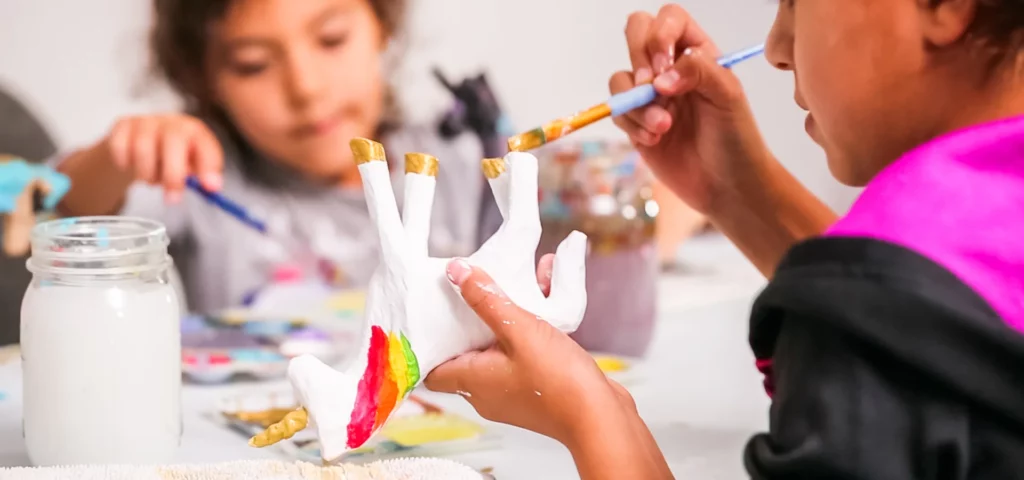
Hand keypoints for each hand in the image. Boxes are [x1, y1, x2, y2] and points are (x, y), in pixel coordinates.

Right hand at [102, 114, 223, 202]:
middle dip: (173, 175)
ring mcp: (147, 121)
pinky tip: (131, 166)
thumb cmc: (173, 158)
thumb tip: (213, 187)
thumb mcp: (192, 168)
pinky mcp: (123, 124)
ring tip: (150, 178)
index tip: (209, 187)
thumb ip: (203, 178)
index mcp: (196, 132)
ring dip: (146, 173)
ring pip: (143, 148)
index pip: (206, 145)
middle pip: (174, 141)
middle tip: (172, 199)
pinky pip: (120, 147)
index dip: (209, 167)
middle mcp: (173, 122)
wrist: (140, 141)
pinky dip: (124, 164)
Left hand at [425, 257, 632, 445]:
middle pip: (464, 351)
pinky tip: (544, 294)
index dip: (428, 342)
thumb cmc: (557, 381)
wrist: (600, 416)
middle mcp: (486, 390)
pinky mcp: (536, 386)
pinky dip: (527, 325)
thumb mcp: (518, 329)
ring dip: (504, 315)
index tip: (432, 312)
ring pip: (497, 346)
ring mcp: (511, 390)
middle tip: (471, 288)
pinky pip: (522, 350)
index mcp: (472, 381)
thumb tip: (457, 271)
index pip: (430, 369)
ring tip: (515, 280)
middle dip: (469, 317)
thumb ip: (486, 298)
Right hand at [611, 4, 773, 213]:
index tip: (664, 66)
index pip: (669, 19)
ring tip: (663, 127)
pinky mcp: (635, 123)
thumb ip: (699, 71)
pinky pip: (618, 111)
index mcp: (697, 53)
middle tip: (652, 89)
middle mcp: (670, 68)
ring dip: (638, 104)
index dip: (659, 35)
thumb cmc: (736, 139)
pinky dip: (632, 125)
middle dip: (638, 60)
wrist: (727, 186)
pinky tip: (655, 140)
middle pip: (636, 34)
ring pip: (620, 78)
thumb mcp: (728, 96)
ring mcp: (650, 96)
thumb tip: (660, 76)